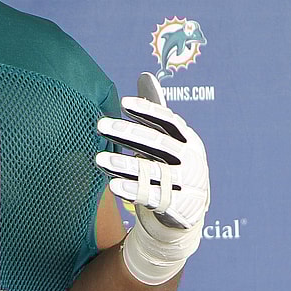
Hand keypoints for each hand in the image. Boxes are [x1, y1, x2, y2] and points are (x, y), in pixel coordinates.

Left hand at [94, 73, 209, 283]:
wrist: (187, 213)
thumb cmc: (170, 169)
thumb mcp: (167, 143)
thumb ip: (156, 115)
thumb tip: (145, 77)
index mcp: (189, 140)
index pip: (168, 120)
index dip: (147, 110)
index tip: (123, 103)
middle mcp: (191, 160)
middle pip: (158, 143)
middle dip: (128, 133)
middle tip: (101, 124)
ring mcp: (188, 184)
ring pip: (152, 170)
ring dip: (124, 163)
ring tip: (98, 157)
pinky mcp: (179, 206)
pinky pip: (151, 196)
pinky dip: (131, 189)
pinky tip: (111, 184)